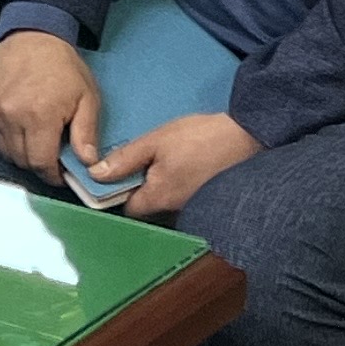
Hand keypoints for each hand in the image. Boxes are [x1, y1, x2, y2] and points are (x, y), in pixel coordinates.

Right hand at [0, 29, 101, 178]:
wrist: (32, 35)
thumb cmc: (62, 66)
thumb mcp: (87, 98)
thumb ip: (86, 134)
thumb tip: (88, 164)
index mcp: (39, 116)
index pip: (40, 164)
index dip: (52, 175)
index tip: (60, 173)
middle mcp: (10, 114)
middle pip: (21, 160)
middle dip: (38, 163)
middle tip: (50, 151)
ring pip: (4, 151)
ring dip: (21, 151)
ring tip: (35, 136)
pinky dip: (4, 137)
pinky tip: (18, 125)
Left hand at [92, 111, 259, 219]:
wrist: (249, 135)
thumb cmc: (200, 138)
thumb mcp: (155, 141)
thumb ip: (125, 159)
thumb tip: (95, 174)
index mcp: (160, 198)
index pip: (128, 210)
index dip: (116, 195)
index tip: (111, 176)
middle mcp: (178, 210)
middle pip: (147, 208)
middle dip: (138, 189)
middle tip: (138, 162)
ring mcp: (195, 206)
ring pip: (165, 202)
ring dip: (157, 185)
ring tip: (160, 160)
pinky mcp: (208, 198)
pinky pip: (183, 197)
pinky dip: (175, 184)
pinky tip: (179, 165)